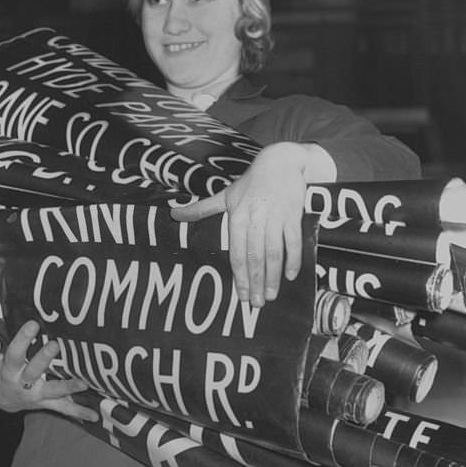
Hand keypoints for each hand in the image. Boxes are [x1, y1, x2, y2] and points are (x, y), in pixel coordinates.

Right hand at [0, 320, 97, 422]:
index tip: (33, 324)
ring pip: (53, 391)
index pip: (13, 353)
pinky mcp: (48, 403)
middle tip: (54, 344)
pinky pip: (64, 408)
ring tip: (83, 384)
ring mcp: (37, 395)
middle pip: (33, 371)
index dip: (22, 339)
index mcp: (8, 370)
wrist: (2, 399)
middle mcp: (23, 383)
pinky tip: (94, 415)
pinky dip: (79, 412)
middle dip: (43, 358)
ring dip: (68, 387)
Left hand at [171, 143, 313, 306]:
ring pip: (273, 253)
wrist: (281, 162)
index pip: (237, 253)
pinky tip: (290, 276)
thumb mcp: (225, 195)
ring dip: (272, 276)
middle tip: (256, 304)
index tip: (240, 296)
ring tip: (270, 295)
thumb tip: (172, 213)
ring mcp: (275, 217)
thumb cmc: (251, 182)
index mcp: (237, 216)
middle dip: (255, 283)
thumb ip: (201, 209)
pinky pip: (292, 242)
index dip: (239, 277)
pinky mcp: (293, 215)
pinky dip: (292, 260)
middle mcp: (255, 218)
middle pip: (255, 257)